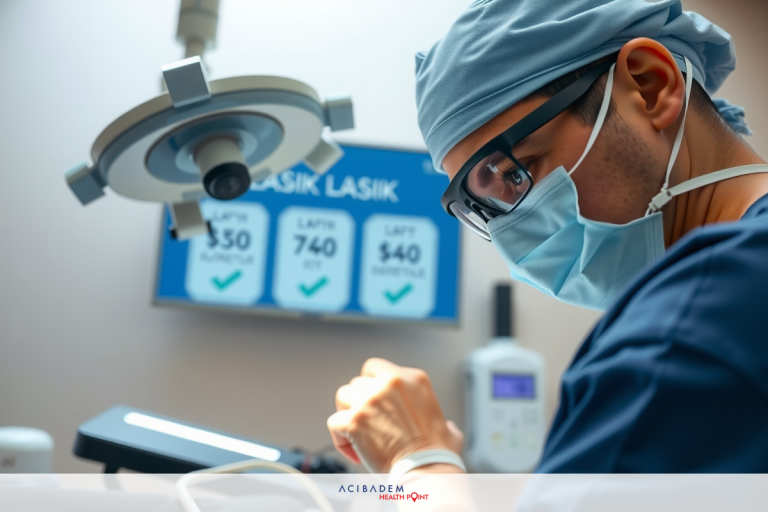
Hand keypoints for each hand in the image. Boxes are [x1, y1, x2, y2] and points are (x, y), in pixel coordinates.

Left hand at [327, 358, 464, 472]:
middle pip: (358, 382)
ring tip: (357, 435)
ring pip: (343, 396)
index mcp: (412, 379)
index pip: (375, 367)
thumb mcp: (448, 426)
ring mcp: (370, 400)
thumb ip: (443, 421)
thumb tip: (448, 428)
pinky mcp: (354, 420)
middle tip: (366, 423)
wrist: (426, 469)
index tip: (373, 401)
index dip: (370, 384)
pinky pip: (334, 422)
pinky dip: (340, 439)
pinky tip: (354, 452)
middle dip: (359, 402)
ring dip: (347, 414)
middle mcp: (389, 383)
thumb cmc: (437, 453)